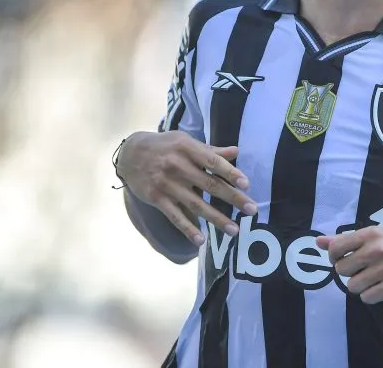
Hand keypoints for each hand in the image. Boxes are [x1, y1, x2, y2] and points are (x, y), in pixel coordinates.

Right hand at [117, 130, 256, 244]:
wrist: (130, 154)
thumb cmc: (165, 146)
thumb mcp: (186, 141)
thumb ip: (210, 150)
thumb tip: (236, 152)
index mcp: (188, 149)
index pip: (213, 162)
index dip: (230, 173)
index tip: (246, 185)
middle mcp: (178, 166)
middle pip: (210, 185)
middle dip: (233, 198)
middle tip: (252, 210)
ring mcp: (167, 184)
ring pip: (196, 204)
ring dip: (216, 218)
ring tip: (234, 230)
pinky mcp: (157, 198)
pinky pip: (175, 216)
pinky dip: (188, 229)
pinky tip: (201, 240)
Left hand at [316, 227, 382, 303]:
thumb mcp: (376, 237)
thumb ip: (346, 240)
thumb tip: (318, 241)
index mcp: (371, 234)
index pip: (336, 248)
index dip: (334, 257)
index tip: (343, 260)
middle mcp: (377, 249)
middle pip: (341, 270)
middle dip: (350, 273)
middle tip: (364, 270)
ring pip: (352, 286)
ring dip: (361, 286)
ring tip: (374, 279)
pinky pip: (367, 298)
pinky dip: (372, 296)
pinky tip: (382, 287)